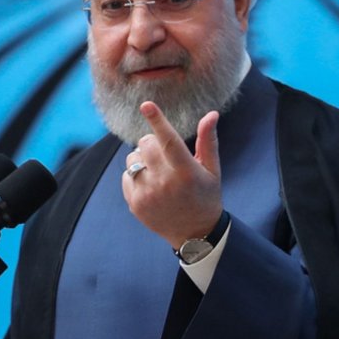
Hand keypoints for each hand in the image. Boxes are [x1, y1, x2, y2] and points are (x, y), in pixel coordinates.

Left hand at [121, 102, 222, 249]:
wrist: (194, 234)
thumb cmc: (205, 196)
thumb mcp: (212, 170)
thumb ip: (208, 141)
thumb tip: (211, 114)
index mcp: (186, 172)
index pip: (169, 140)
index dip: (157, 120)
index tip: (146, 105)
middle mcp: (165, 183)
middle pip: (145, 144)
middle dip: (152, 142)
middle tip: (164, 154)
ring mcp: (148, 194)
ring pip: (132, 158)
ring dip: (142, 159)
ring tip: (157, 172)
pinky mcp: (135, 203)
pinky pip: (126, 176)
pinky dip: (136, 176)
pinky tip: (151, 187)